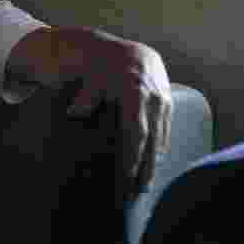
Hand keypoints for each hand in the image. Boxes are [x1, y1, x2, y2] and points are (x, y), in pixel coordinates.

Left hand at [62, 28, 172, 193]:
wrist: (132, 53)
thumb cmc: (104, 68)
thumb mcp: (91, 79)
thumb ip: (85, 97)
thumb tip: (74, 113)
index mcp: (135, 93)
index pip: (135, 131)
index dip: (133, 154)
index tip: (127, 176)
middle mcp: (154, 98)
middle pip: (152, 140)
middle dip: (146, 166)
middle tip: (139, 191)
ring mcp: (164, 101)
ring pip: (161, 137)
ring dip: (154, 161)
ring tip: (144, 184)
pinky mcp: (169, 103)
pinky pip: (166, 130)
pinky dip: (160, 147)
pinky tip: (153, 163)